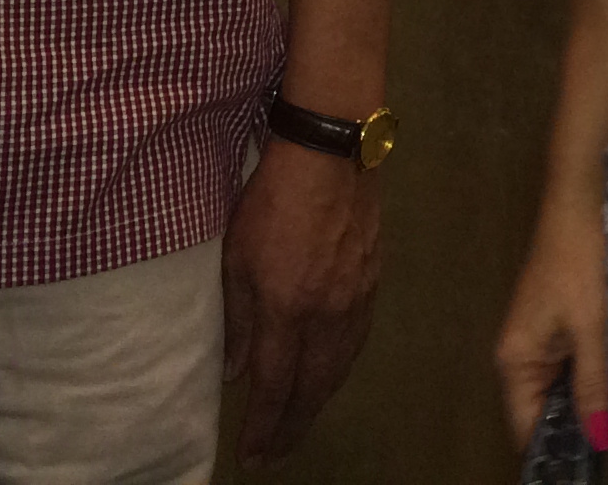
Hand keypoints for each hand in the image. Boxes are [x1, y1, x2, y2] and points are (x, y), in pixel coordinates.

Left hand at [223, 133, 383, 465]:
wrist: (331, 153)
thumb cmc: (272, 198)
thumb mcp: (236, 255)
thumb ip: (236, 316)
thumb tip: (234, 369)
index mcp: (287, 308)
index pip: (274, 384)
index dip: (263, 424)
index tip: (251, 453)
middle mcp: (326, 314)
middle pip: (312, 388)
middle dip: (292, 427)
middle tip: (275, 453)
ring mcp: (355, 299)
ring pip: (339, 368)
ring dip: (318, 402)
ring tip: (298, 422)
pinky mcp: (373, 281)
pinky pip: (356, 341)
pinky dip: (339, 368)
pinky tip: (329, 373)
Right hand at [493, 197, 607, 454]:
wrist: (584, 196)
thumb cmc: (582, 259)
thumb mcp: (592, 327)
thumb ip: (594, 385)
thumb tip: (599, 440)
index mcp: (516, 360)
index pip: (528, 429)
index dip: (559, 451)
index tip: (598, 465)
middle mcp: (521, 353)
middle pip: (546, 410)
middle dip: (582, 427)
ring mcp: (542, 335)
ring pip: (565, 386)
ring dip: (593, 399)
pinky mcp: (561, 318)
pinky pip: (576, 362)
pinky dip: (597, 373)